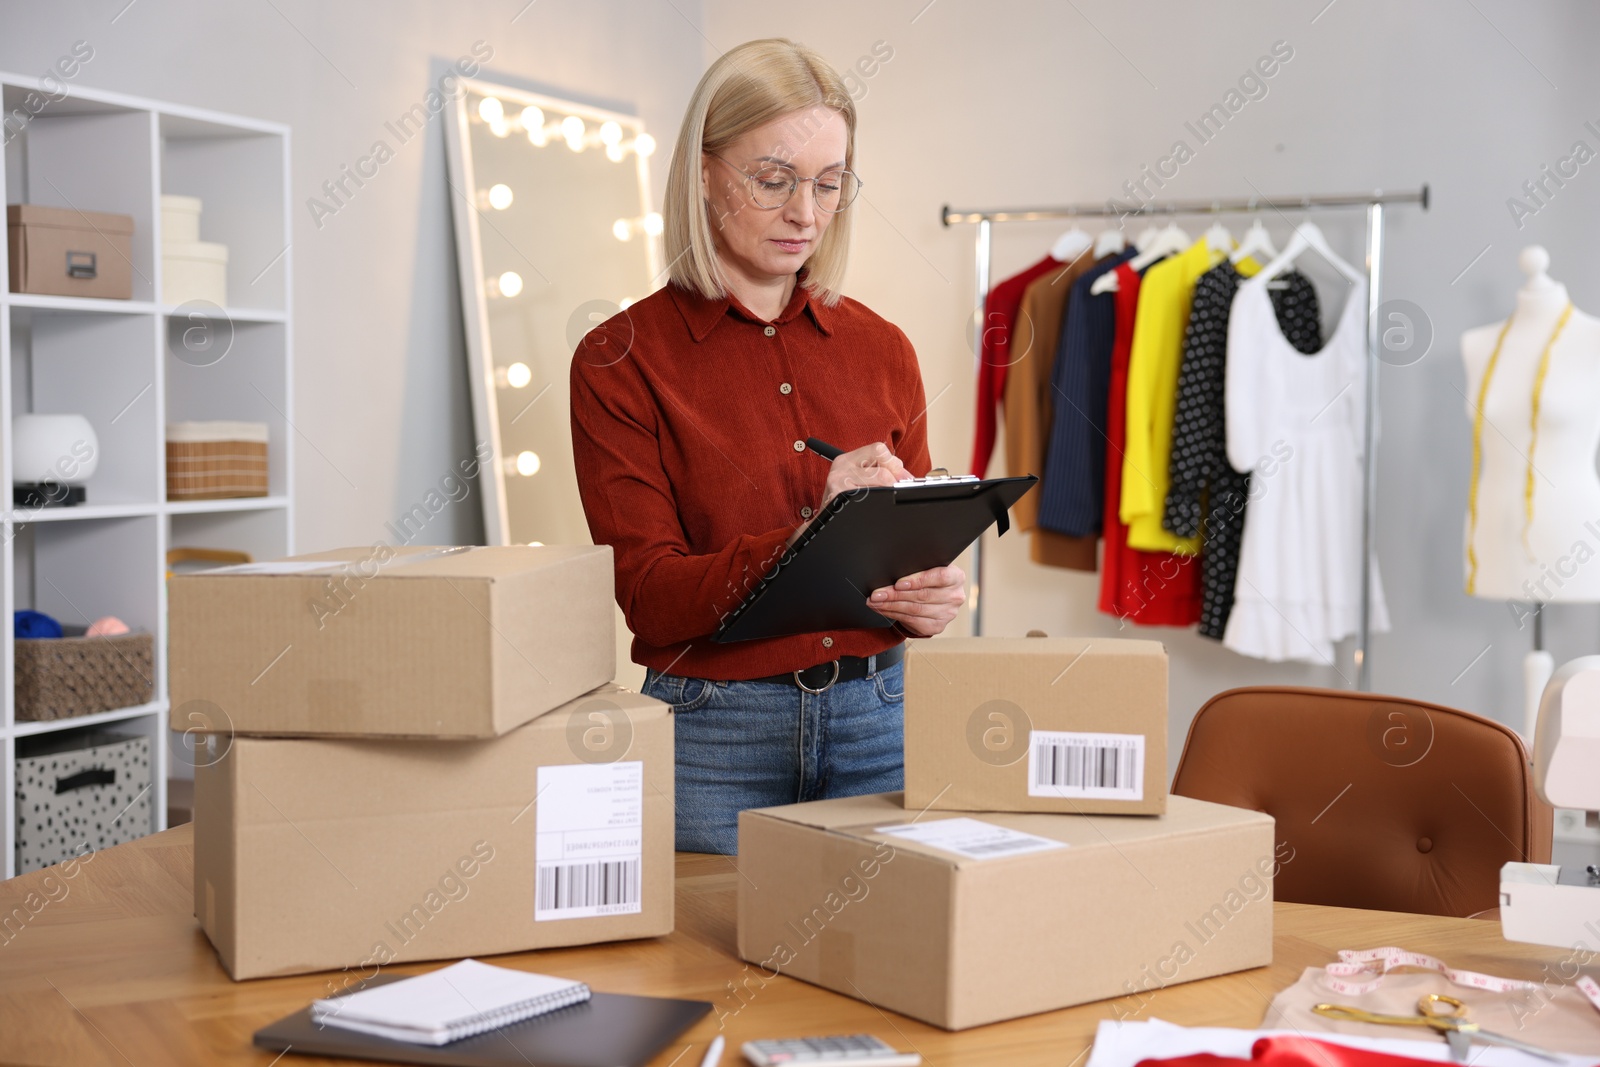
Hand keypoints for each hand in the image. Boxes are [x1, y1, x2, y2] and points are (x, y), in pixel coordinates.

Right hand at [788, 442, 907, 546]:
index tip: (899, 476)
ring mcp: (839, 480)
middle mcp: (842, 466)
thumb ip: (881, 471)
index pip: (879, 449)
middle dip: (895, 481)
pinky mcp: (839, 495)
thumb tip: (906, 477)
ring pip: (881, 480)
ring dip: (887, 493)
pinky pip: (871, 496)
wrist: (821, 524)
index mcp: (848, 459)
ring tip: (880, 501)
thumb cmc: (844, 502)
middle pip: (883, 468)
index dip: (894, 463)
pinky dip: (877, 503)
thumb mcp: (858, 480)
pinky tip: (869, 508)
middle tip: (895, 491)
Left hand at [868, 564, 965, 636]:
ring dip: (890, 606)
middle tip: (877, 594)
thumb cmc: (928, 578)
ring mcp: (948, 613)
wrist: (934, 598)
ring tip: (875, 602)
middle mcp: (955, 596)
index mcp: (956, 577)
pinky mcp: (937, 626)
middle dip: (895, 594)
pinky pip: (912, 621)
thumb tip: (890, 572)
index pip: (939, 577)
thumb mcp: (927, 569)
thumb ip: (916, 568)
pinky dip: (894, 614)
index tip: (898, 583)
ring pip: (914, 609)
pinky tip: (883, 610)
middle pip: (922, 595)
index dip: (918, 580)